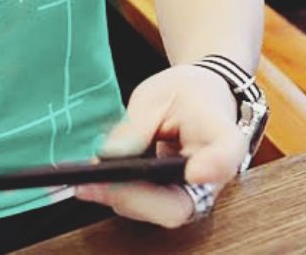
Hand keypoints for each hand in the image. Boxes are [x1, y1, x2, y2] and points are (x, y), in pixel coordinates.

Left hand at [72, 64, 248, 227]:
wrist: (200, 98)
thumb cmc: (183, 93)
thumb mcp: (157, 95)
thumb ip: (136, 125)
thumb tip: (107, 156)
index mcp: (221, 137)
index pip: (225, 157)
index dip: (213, 167)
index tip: (193, 171)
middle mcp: (213, 177)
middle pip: (180, 203)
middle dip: (133, 197)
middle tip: (92, 183)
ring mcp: (194, 194)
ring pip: (160, 211)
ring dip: (119, 199)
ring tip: (81, 182)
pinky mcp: (174, 198)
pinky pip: (148, 206)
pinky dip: (118, 195)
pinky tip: (90, 183)